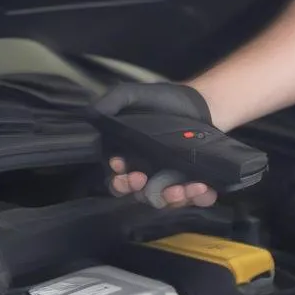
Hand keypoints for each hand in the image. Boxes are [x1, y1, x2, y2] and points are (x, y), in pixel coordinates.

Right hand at [94, 82, 218, 207]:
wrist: (200, 101)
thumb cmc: (161, 100)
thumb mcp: (132, 95)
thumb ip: (112, 102)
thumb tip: (91, 113)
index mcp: (129, 160)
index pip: (117, 180)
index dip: (119, 181)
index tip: (124, 170)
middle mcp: (148, 175)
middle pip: (140, 195)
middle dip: (141, 192)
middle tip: (144, 179)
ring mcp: (173, 180)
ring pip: (168, 200)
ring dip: (172, 198)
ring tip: (180, 188)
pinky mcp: (197, 181)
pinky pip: (197, 198)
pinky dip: (200, 198)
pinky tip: (204, 188)